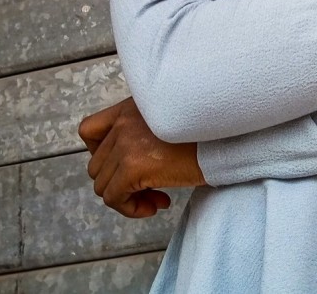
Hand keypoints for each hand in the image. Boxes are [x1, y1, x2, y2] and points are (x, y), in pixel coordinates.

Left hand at [78, 97, 205, 217]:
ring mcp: (125, 143)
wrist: (226, 139)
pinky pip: (114, 199)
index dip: (101, 154)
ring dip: (127, 198)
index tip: (123, 166)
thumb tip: (127, 166)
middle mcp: (124, 121)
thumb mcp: (170, 120)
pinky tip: (158, 204)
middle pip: (97, 165)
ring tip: (156, 198)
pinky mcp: (132, 167)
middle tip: (150, 190)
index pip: (89, 130)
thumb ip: (144, 130)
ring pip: (103, 185)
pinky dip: (131, 208)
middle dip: (119, 183)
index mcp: (132, 107)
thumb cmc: (208, 132)